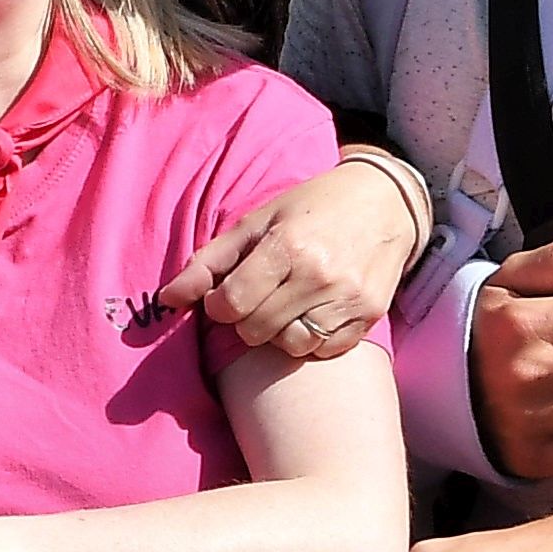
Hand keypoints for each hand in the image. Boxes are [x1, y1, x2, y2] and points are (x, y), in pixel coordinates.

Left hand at [163, 156, 424, 361]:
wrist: (385, 202)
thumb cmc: (310, 208)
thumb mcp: (255, 222)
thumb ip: (208, 262)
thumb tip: (166, 300)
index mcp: (286, 245)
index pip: (231, 304)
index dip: (218, 305)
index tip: (225, 293)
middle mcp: (319, 275)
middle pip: (255, 330)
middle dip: (246, 318)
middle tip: (257, 296)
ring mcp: (348, 298)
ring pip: (290, 345)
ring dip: (278, 332)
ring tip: (284, 305)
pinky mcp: (370, 315)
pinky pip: (325, 350)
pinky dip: (312, 340)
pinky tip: (311, 313)